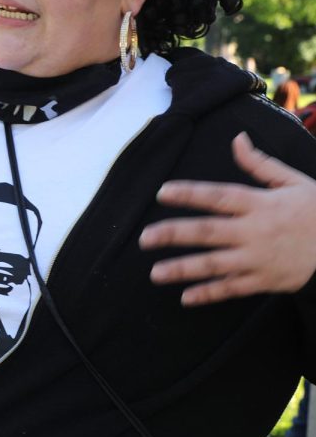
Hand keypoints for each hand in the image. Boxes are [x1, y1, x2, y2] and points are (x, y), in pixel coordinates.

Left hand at [139, 131, 315, 304]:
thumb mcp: (292, 180)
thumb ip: (259, 164)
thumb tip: (236, 139)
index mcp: (259, 203)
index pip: (217, 196)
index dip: (189, 194)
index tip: (162, 193)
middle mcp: (255, 231)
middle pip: (207, 232)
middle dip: (173, 234)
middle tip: (144, 238)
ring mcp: (258, 258)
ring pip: (215, 265)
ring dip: (183, 269)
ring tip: (154, 273)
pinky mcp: (265, 280)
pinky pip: (233, 289)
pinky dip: (209, 293)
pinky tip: (185, 297)